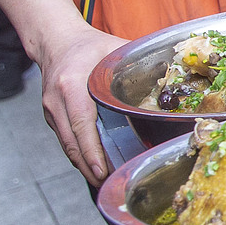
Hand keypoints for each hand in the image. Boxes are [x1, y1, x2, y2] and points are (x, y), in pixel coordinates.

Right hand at [33, 22, 126, 185]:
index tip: (102, 170)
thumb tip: (173, 77)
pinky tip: (94, 165)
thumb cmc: (88, 46)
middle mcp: (57, 101)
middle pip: (72, 143)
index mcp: (71, 85)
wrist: (55, 41)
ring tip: (104, 181)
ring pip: (67, 146)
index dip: (91, 151)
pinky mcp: (52, 116)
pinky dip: (79, 155)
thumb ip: (140, 65)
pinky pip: (66, 140)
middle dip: (89, 167)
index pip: (81, 125)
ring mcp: (51, 110)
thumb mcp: (114, 50)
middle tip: (108, 184)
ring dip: (84, 166)